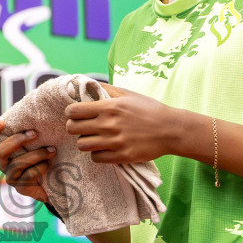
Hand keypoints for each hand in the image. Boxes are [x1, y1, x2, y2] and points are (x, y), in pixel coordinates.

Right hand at [0, 119, 52, 202]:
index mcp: (3, 149)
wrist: (53, 182)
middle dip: (17, 140)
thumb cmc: (43, 156)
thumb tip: (36, 109)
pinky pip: (28, 176)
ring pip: (17, 163)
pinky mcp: (20, 187)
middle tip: (35, 133)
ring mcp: (10, 175)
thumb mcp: (37, 141)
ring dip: (36, 154)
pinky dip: (40, 167)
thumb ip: (31, 130)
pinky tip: (49, 163)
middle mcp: (3, 162)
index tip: (2, 122)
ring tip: (52, 150)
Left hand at [64, 84, 185, 163]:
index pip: (74, 111)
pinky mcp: (121, 156)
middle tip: (82, 127)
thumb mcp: (129, 94)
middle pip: (74, 129)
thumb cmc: (150, 109)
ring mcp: (115, 142)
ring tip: (93, 138)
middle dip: (75, 127)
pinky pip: (96, 158)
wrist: (171, 130)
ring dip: (85, 142)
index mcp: (109, 107)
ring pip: (82, 145)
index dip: (71, 113)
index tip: (76, 114)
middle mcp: (109, 125)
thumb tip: (87, 84)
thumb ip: (107, 89)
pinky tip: (104, 148)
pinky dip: (97, 154)